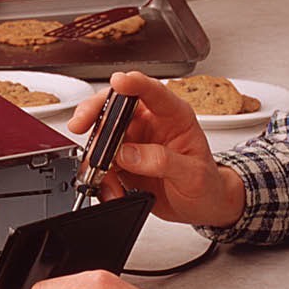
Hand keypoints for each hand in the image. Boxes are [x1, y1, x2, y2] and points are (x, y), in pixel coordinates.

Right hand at [68, 71, 243, 226]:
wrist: (203, 207)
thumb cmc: (206, 183)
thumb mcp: (193, 173)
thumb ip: (163, 161)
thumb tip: (129, 154)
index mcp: (173, 115)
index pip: (152, 90)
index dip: (134, 82)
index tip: (118, 81)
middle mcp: (150, 123)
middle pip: (116, 106)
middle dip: (94, 112)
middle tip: (81, 124)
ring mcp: (134, 141)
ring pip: (102, 134)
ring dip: (95, 153)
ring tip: (102, 174)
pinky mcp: (123, 161)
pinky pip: (102, 163)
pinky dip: (101, 178)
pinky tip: (113, 190)